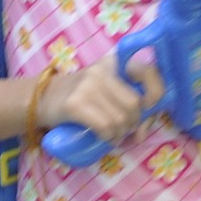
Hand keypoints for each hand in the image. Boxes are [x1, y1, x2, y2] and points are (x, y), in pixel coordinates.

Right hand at [37, 54, 164, 143]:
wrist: (45, 98)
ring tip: (114, 135)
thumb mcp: (108, 89)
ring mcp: (87, 86)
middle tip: (126, 129)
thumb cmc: (83, 95)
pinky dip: (109, 138)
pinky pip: (105, 127)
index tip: (150, 107)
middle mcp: (102, 70)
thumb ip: (129, 103)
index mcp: (115, 63)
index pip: (149, 72)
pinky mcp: (75, 104)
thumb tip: (143, 132)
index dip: (156, 93)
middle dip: (134, 123)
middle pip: (134, 104)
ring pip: (120, 119)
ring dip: (121, 134)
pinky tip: (105, 138)